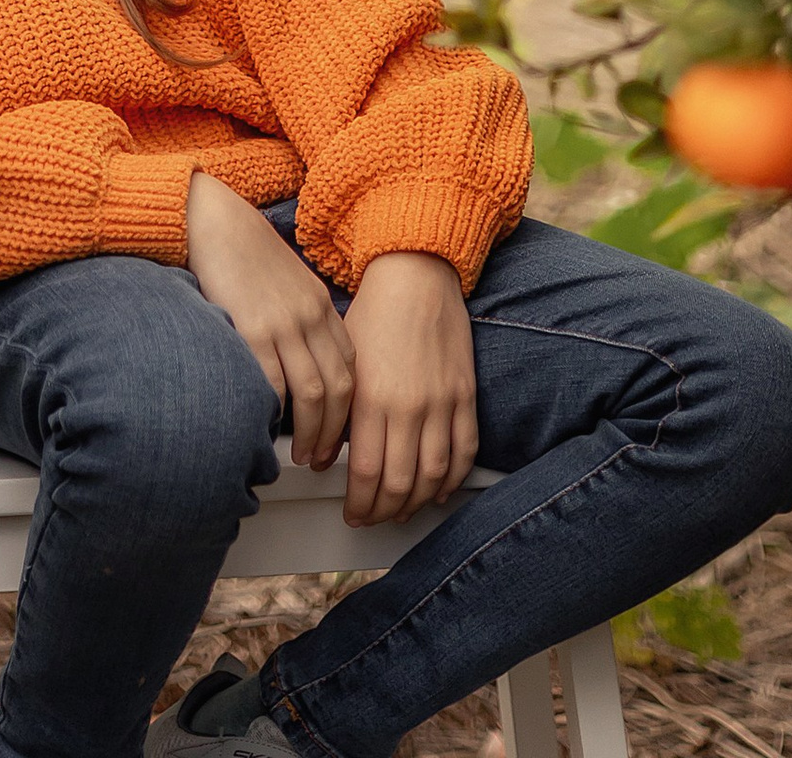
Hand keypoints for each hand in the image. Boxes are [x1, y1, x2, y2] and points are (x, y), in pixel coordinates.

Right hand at [185, 174, 356, 473]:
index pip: (351, 370)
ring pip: (313, 395)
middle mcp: (311, 317)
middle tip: (321, 459)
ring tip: (300, 457)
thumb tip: (303, 364)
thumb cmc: (245, 251)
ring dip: (311, 434)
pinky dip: (276, 413)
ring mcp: (284, 323)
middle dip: (334, 434)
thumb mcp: (289, 282)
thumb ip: (302, 318)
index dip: (348, 410)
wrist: (214, 217)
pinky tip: (269, 428)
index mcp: (321, 306)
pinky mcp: (253, 328)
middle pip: (340, 390)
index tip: (337, 436)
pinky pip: (273, 383)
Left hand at [338, 252, 476, 526]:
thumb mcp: (345, 360)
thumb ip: (339, 411)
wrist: (415, 274)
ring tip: (400, 511)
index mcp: (371, 397)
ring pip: (433, 477)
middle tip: (371, 517)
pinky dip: (452, 480)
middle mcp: (408, 406)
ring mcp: (441, 403)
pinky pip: (464, 452)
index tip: (350, 512)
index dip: (357, 503)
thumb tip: (326, 456)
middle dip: (381, 511)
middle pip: (398, 484)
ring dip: (416, 504)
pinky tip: (438, 491)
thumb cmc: (374, 312)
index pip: (364, 473)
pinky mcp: (465, 396)